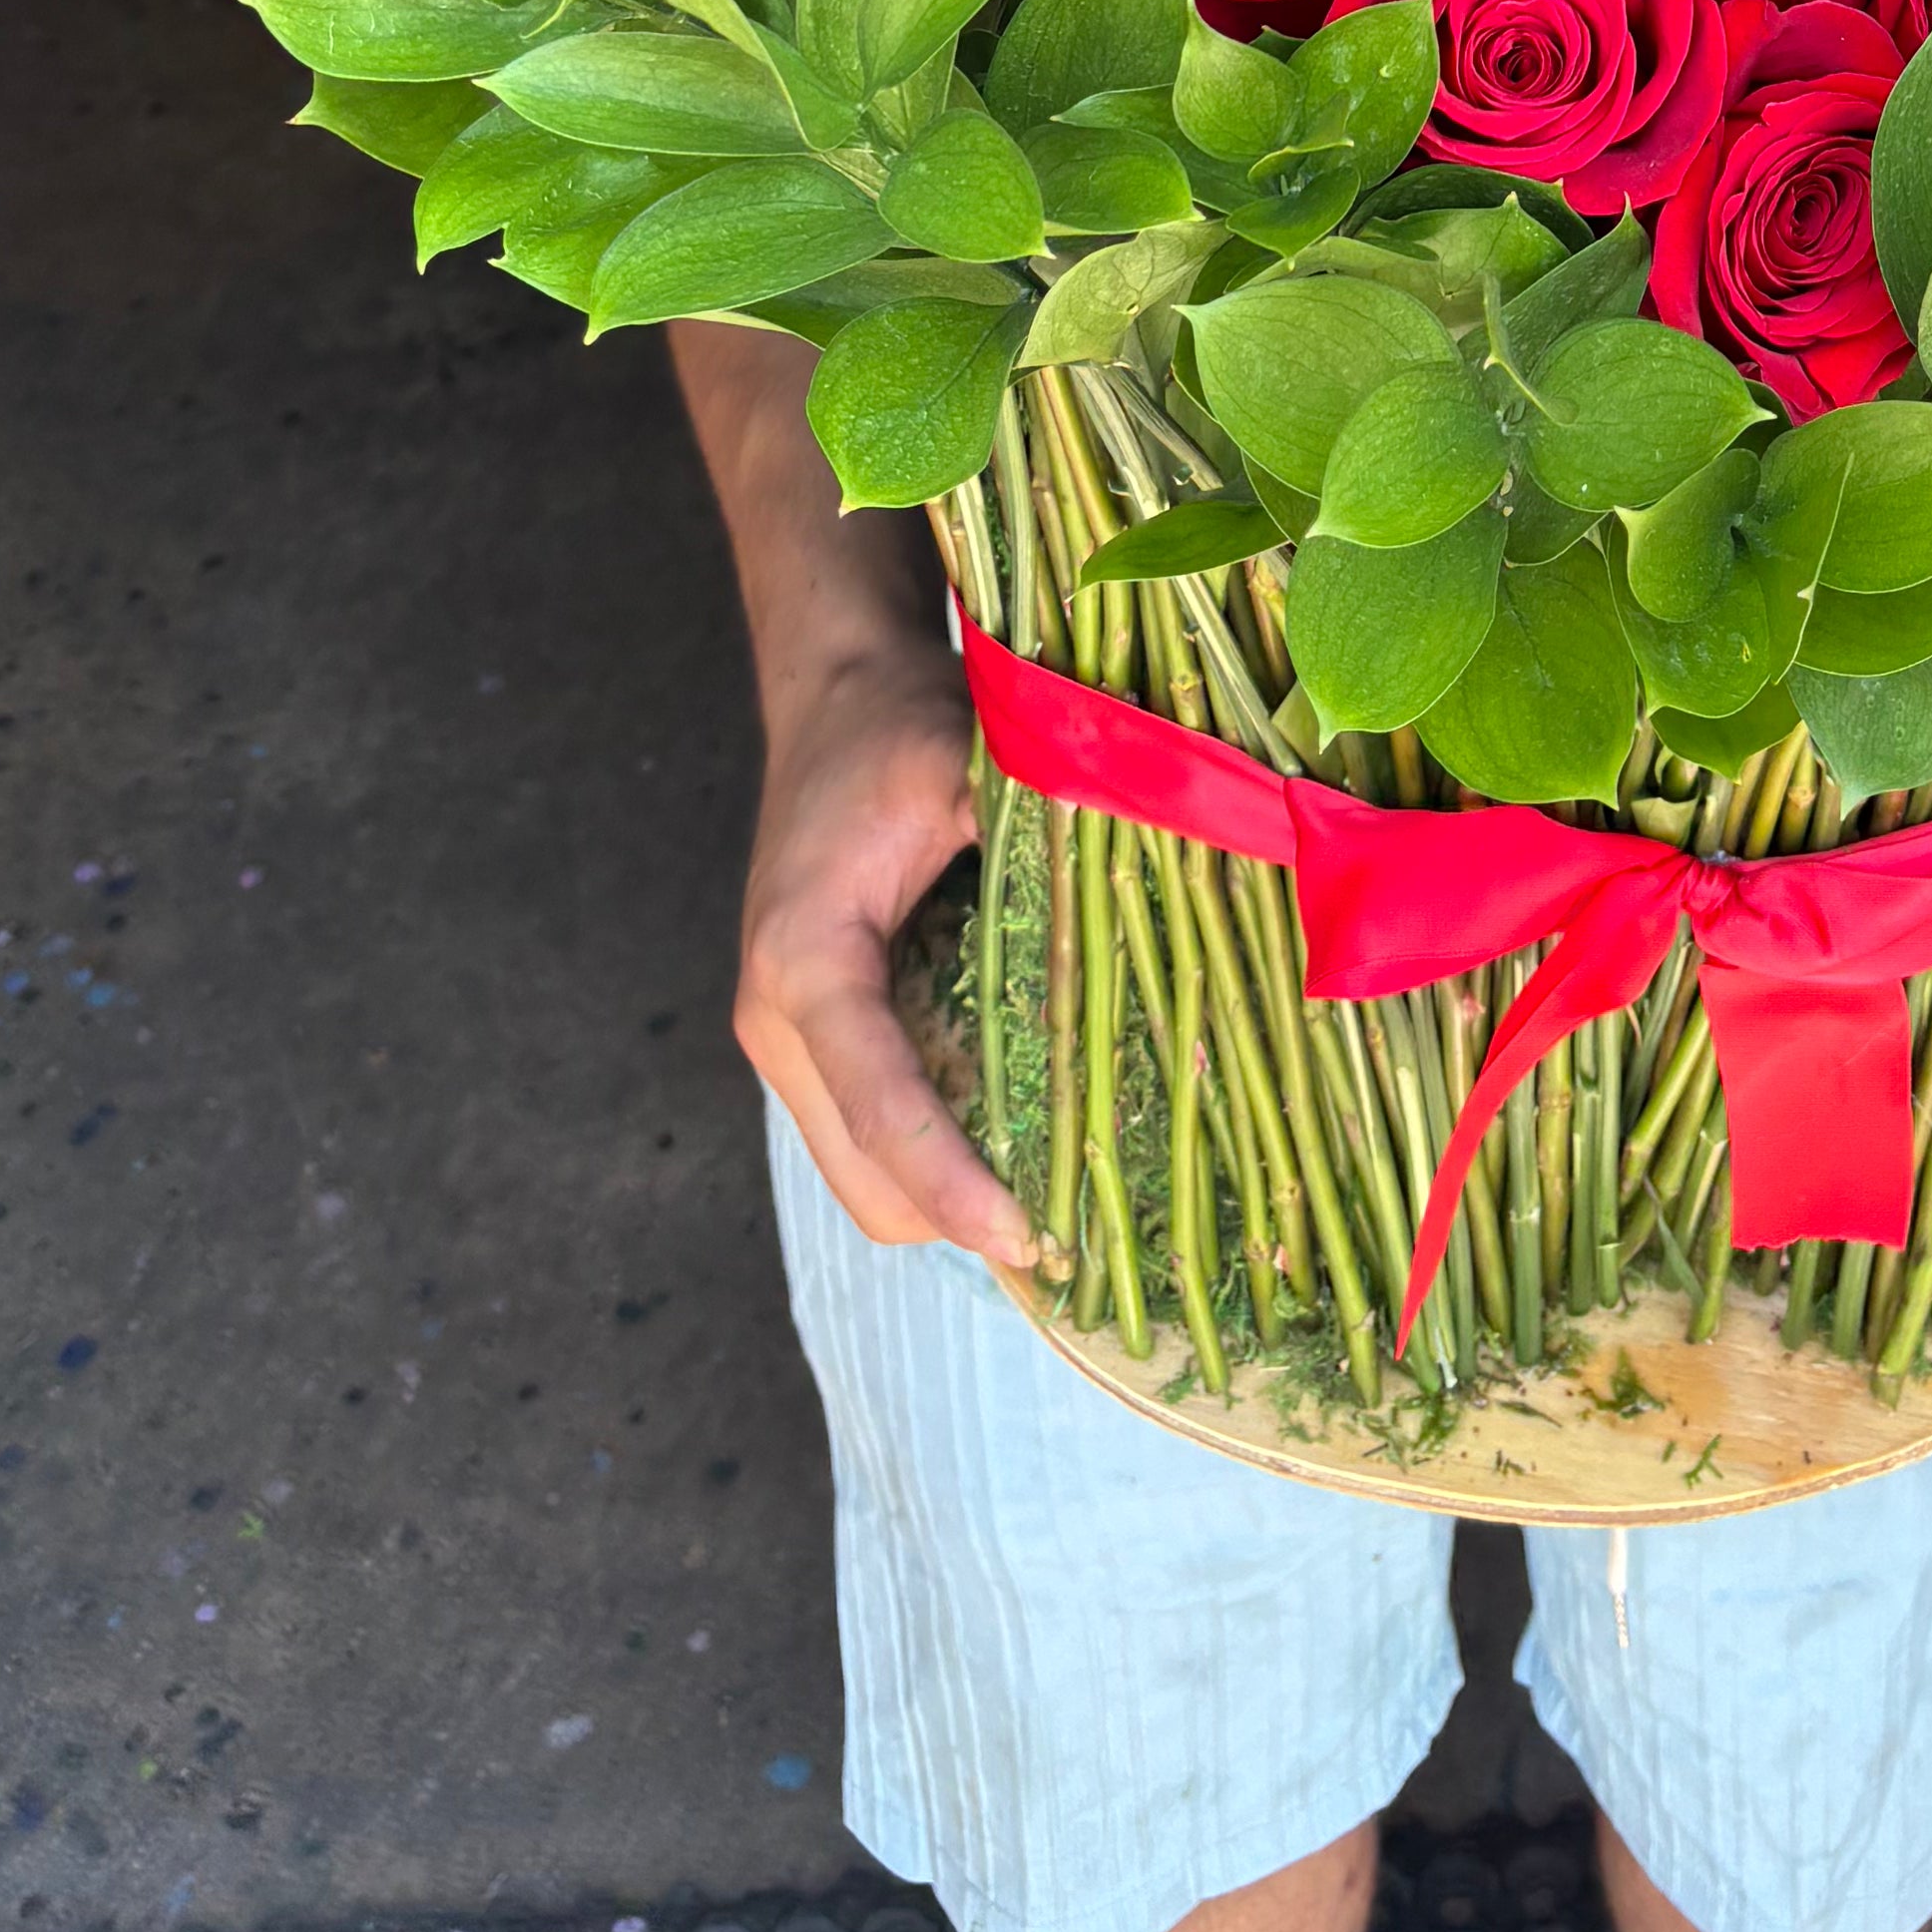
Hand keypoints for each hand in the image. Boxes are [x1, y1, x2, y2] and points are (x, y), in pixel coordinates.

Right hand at [732, 637, 1041, 1270]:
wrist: (833, 694)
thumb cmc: (896, 724)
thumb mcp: (968, 761)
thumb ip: (1040, 830)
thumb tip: (1152, 893)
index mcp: (807, 960)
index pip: (881, 1107)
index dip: (955, 1185)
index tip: (1031, 1238)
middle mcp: (779, 1021)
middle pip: (864, 1178)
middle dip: (959, 1219)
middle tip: (1077, 1238)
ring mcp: (788, 1038)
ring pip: (861, 1173)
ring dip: (946, 1201)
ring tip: (1061, 1205)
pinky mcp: (813, 1038)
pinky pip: (867, 1134)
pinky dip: (932, 1161)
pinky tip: (1019, 1140)